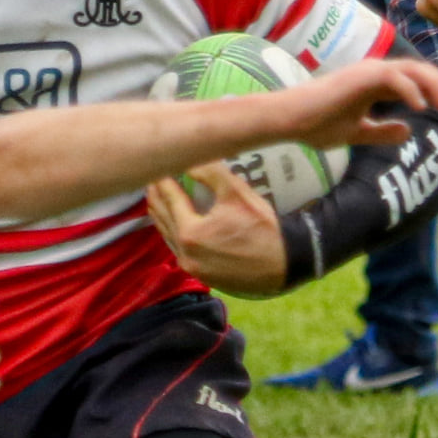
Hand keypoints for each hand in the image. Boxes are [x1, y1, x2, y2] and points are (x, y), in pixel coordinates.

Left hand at [146, 163, 285, 295]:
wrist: (285, 263)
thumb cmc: (263, 227)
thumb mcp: (237, 193)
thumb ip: (210, 173)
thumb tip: (189, 161)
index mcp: (190, 233)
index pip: (169, 200)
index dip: (162, 181)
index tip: (158, 167)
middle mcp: (185, 253)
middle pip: (163, 220)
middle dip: (157, 198)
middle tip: (152, 181)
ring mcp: (192, 267)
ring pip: (168, 237)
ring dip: (162, 217)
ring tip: (158, 201)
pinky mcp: (202, 275)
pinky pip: (179, 250)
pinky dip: (174, 234)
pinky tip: (176, 225)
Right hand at [258, 56, 437, 153]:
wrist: (289, 121)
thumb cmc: (315, 126)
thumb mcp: (357, 133)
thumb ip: (382, 131)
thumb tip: (408, 131)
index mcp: (377, 84)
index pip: (421, 84)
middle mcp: (377, 72)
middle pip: (425, 74)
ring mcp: (369, 71)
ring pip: (414, 71)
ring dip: (436, 87)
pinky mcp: (361, 77)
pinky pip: (394, 78)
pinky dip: (411, 90)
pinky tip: (422, 107)